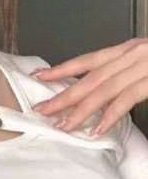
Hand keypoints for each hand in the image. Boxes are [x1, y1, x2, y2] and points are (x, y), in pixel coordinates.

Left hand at [30, 38, 147, 135]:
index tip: (40, 76)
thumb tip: (104, 91)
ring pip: (103, 90)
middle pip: (88, 79)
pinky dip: (110, 115)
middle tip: (43, 109)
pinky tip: (97, 128)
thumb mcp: (145, 59)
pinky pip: (127, 99)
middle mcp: (129, 56)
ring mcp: (141, 68)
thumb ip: (124, 71)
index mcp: (125, 50)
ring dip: (80, 110)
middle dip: (63, 97)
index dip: (61, 70)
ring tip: (64, 125)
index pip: (86, 60)